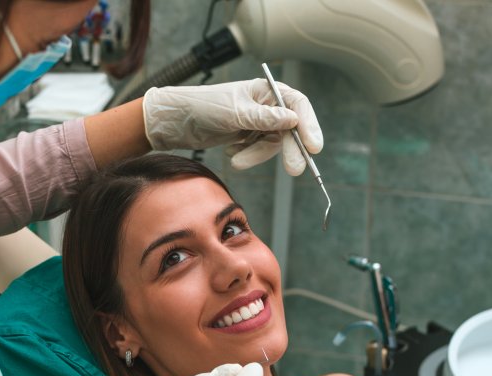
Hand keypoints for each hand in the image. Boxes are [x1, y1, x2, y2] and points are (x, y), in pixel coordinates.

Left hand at [142, 79, 322, 174]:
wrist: (176, 121)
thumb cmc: (204, 107)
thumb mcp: (235, 113)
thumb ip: (264, 118)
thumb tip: (293, 120)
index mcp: (266, 89)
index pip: (297, 105)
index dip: (309, 125)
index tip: (314, 147)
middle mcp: (266, 104)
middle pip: (290, 128)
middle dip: (290, 149)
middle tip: (294, 170)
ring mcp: (257, 122)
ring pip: (272, 144)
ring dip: (256, 155)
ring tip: (235, 161)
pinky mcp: (247, 136)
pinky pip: (257, 151)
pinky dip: (247, 155)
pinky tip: (230, 151)